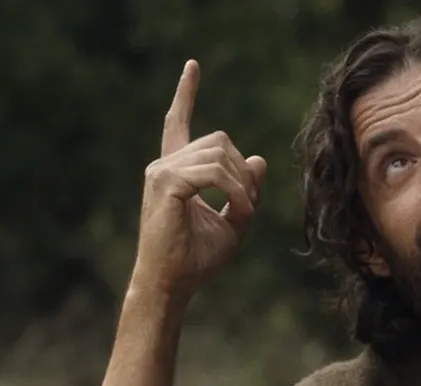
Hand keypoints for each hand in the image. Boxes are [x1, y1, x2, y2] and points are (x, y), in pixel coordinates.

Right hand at [131, 59, 266, 300]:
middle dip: (244, 170)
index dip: (186, 94)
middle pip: (220, 140)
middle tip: (248, 205)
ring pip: (220, 155)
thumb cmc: (196, 260)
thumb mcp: (234, 223)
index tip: (192, 66)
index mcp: (175, 171)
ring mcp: (161, 172)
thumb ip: (245, 191)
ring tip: (244, 214)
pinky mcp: (166, 184)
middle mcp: (164, 165)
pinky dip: (235, 191)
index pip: (178, 123)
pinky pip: (214, 173)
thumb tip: (259, 158)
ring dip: (242, 185)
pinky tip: (240, 212)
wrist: (171, 285)